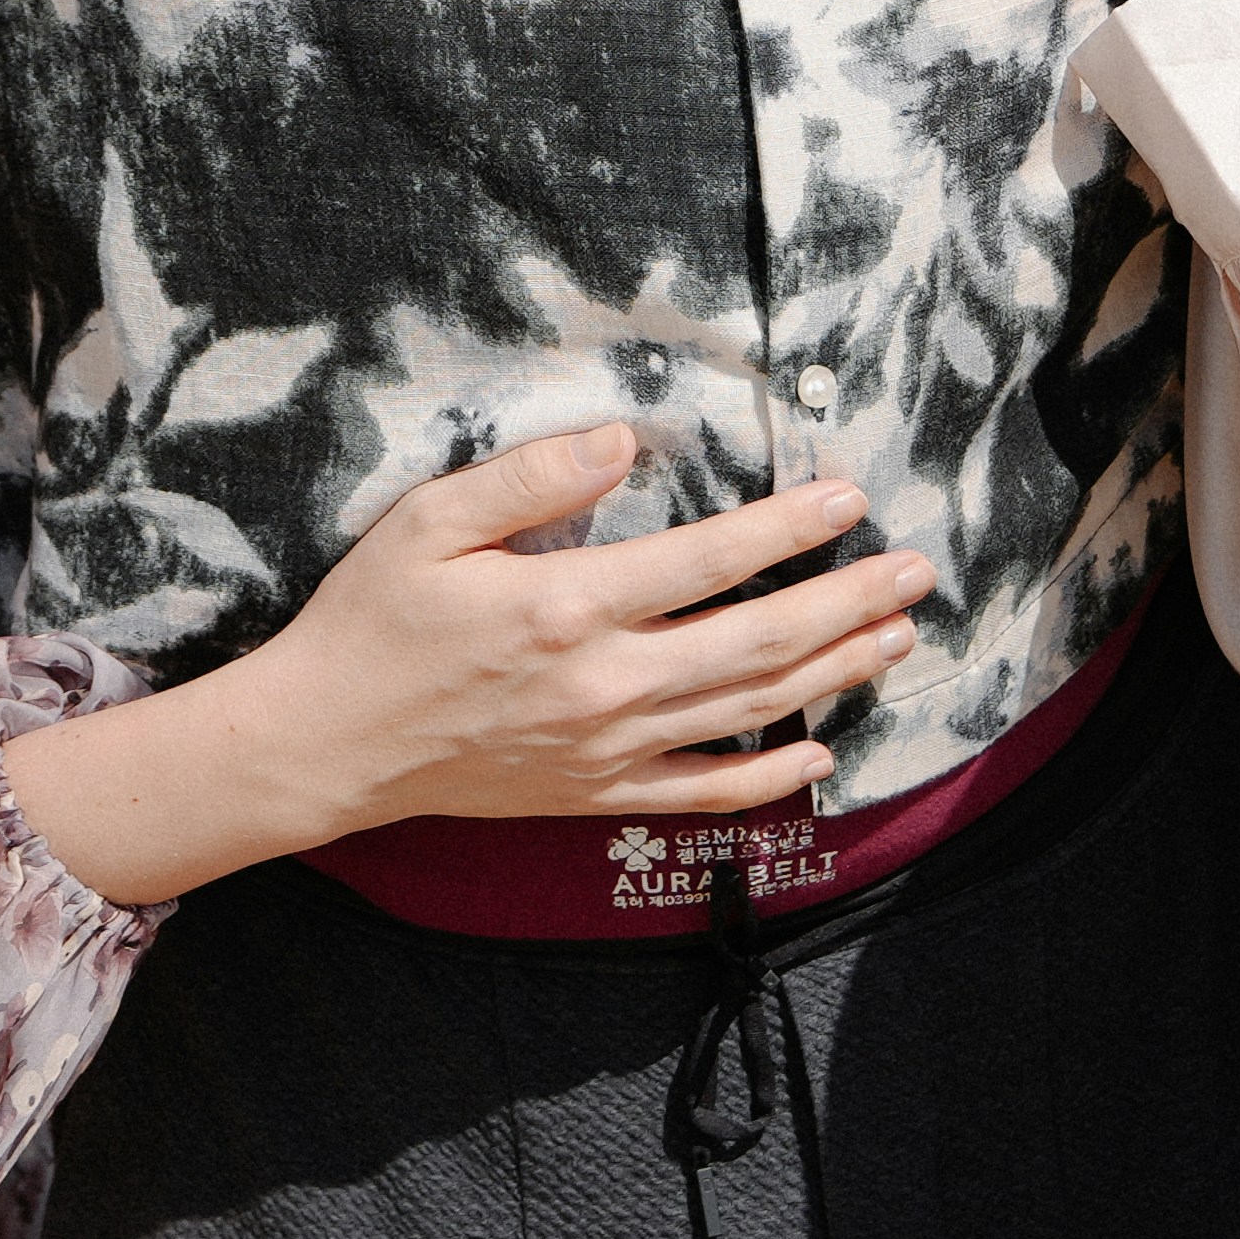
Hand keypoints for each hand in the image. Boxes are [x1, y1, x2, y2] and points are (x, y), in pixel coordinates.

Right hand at [0, 422, 935, 905]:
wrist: (323, 745)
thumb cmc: (370, 622)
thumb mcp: (430, 522)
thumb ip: (531, 479)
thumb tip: (622, 444)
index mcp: (568, 607)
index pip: (710, 562)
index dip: (789, 529)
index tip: (847, 498)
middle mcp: (604, 684)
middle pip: (759, 643)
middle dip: (848, 602)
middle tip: (916, 571)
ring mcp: (606, 749)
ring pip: (749, 713)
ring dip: (834, 674)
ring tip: (896, 637)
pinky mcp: (594, 793)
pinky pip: (703, 792)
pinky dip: (769, 778)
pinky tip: (818, 750)